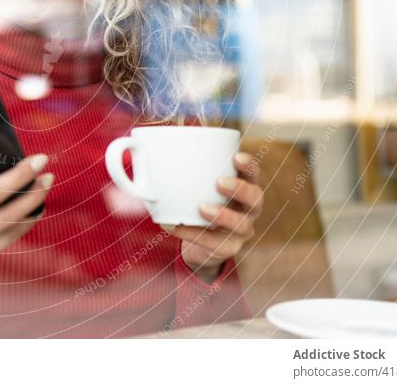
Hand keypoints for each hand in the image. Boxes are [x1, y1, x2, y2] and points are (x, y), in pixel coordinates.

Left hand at [162, 152, 262, 283]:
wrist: (198, 244)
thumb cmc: (197, 204)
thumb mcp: (193, 185)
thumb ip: (178, 168)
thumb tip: (140, 146)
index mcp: (243, 187)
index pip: (253, 174)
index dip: (249, 165)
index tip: (236, 157)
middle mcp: (248, 209)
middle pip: (256, 199)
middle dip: (241, 189)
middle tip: (219, 182)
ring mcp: (241, 231)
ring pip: (242, 225)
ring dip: (223, 215)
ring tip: (202, 208)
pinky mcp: (227, 249)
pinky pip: (214, 243)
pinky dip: (193, 234)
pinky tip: (175, 225)